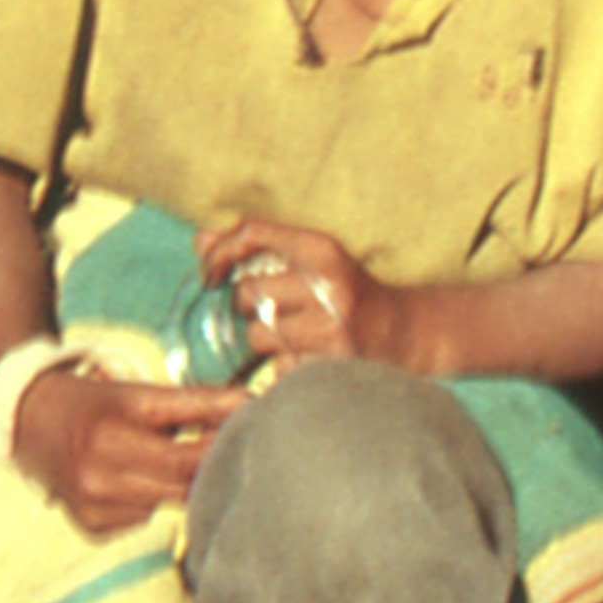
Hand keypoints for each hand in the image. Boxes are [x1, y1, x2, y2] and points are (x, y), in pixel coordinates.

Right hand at [9, 359, 233, 531]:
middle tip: (244, 456)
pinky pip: (148, 525)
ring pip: (169, 508)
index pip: (184, 450)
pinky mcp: (93, 529)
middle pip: (180, 483)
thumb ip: (196, 402)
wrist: (28, 424)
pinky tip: (162, 493)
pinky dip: (163, 510)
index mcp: (110, 431)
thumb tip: (252, 404)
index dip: (226, 442)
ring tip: (205, 474)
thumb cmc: (95, 402)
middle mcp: (98, 472)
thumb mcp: (139, 393)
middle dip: (215, 470)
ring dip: (191, 493)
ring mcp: (93, 507)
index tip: (256, 432)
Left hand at [203, 216, 400, 370]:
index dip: (220, 252)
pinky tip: (305, 357)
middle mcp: (326, 284)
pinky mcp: (330, 364)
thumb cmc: (346, 290)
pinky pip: (275, 368)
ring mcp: (330, 326)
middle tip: (273, 309)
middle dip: (248, 305)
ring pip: (256, 334)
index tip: (209, 273)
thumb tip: (200, 240)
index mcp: (322, 249)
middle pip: (247, 292)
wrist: (403, 331)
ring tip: (291, 335)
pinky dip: (280, 367)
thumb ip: (256, 246)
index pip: (252, 234)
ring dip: (263, 339)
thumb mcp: (310, 258)